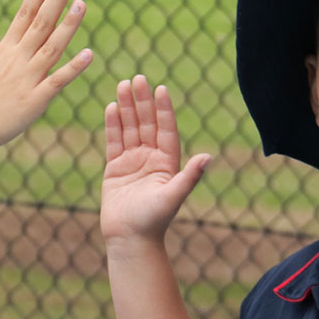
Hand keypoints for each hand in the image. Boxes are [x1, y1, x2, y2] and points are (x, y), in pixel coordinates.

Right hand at [0, 0, 93, 154]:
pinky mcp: (35, 101)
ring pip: (52, 48)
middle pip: (40, 23)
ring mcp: (27, 79)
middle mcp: (17, 60)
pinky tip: (89, 54)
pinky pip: (58, 82)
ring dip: (68, 26)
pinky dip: (73, 68)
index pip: (24, 12)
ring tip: (81, 4)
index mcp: (5, 49)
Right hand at [100, 75, 210, 243]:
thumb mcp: (172, 196)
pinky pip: (114, 141)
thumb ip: (188, 176)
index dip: (164, 110)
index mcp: (167, 163)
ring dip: (126, 108)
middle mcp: (151, 158)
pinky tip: (111, 107)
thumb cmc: (153, 221)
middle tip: (137, 79)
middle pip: (147, 123)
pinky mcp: (115, 168)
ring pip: (130, 128)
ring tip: (122, 85)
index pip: (166, 130)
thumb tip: (207, 157)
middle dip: (142, 101)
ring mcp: (133, 162)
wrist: (130, 239)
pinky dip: (113, 124)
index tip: (160, 89)